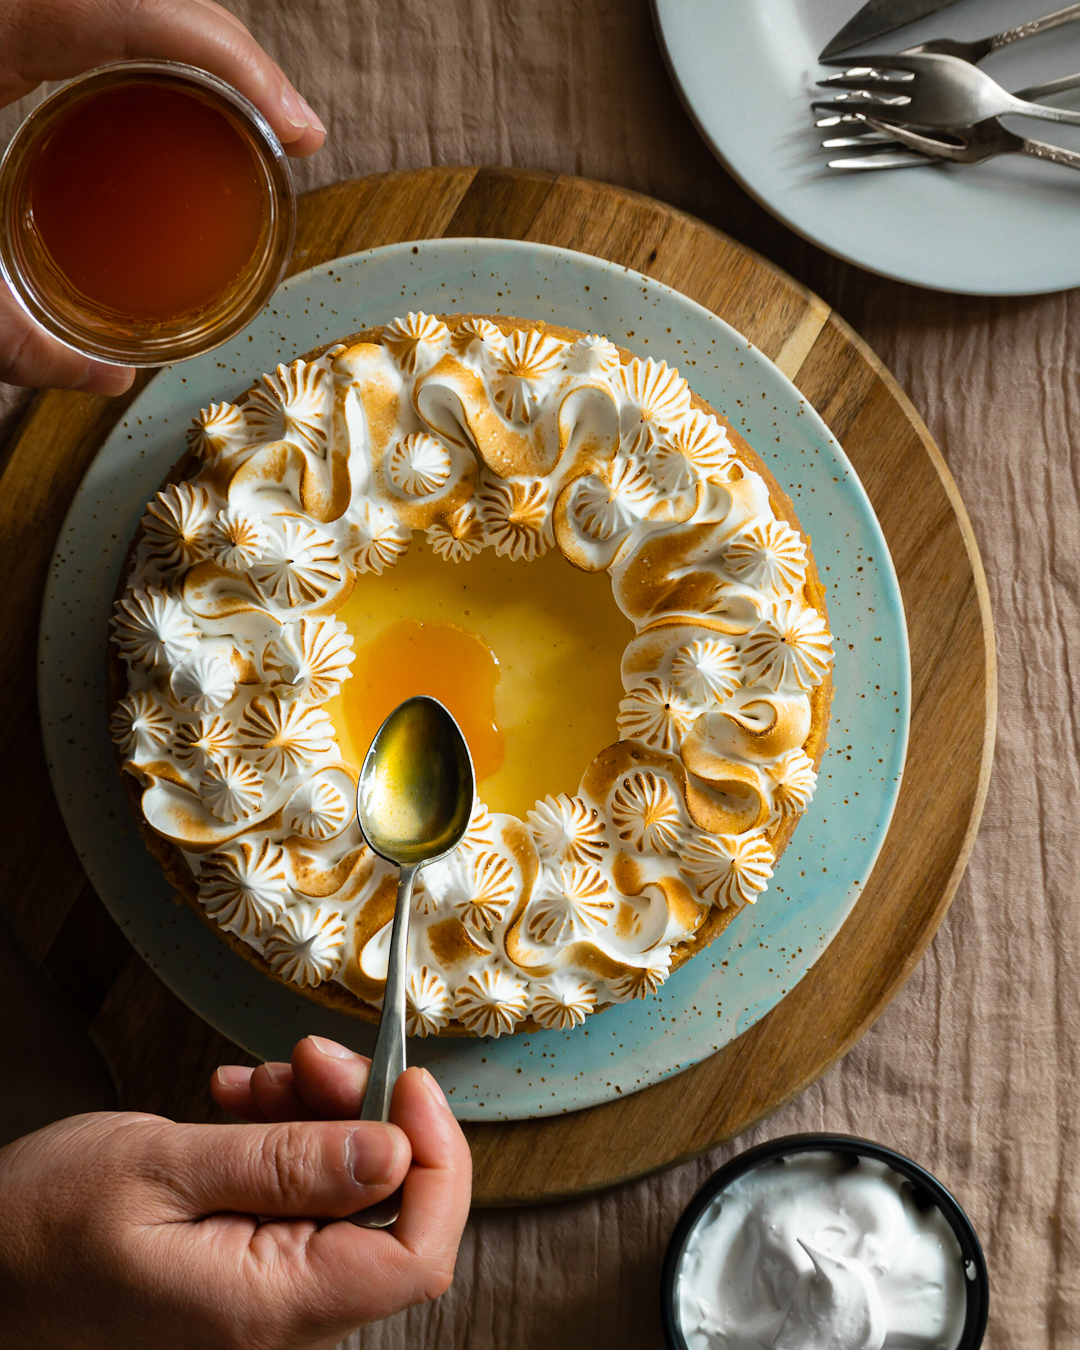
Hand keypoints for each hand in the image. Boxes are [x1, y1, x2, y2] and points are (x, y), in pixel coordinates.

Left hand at [0, 0, 325, 393]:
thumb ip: (12, 334)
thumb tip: (105, 380)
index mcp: (2, 29)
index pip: (147, 15)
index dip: (241, 66)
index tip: (299, 131)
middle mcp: (11, 8)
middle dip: (234, 58)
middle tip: (286, 131)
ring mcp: (12, 18)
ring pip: (125, 3)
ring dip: (193, 48)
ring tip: (244, 118)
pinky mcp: (5, 32)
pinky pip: (86, 20)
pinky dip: (141, 47)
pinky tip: (161, 100)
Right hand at [0, 1036, 471, 1349]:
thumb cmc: (40, 1229)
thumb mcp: (162, 1171)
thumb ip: (286, 1164)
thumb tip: (396, 1151)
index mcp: (272, 1306)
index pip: (418, 1254)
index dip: (437, 1160)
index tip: (410, 1082)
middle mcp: (284, 1310)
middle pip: (389, 1206)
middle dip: (367, 1113)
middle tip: (313, 1056)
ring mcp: (269, 1286)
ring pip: (346, 1186)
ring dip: (319, 1114)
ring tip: (261, 1078)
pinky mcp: (251, 1257)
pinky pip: (302, 1188)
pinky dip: (285, 1131)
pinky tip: (243, 1101)